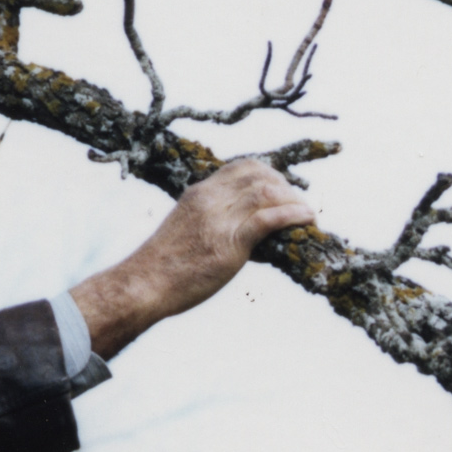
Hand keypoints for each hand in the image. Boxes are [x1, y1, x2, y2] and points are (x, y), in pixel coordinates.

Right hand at [67, 159, 319, 358]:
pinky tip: (307, 219)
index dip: (267, 174)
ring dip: (294, 199)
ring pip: (267, 192)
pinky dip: (293, 214)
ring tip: (307, 213)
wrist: (144, 284)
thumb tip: (233, 229)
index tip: (281, 187)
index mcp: (198, 193)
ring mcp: (220, 218)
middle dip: (285, 185)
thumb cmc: (162, 266)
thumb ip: (207, 220)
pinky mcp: (230, 241)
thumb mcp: (184, 230)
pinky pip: (269, 218)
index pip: (240, 168)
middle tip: (298, 202)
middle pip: (258, 175)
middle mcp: (210, 199)